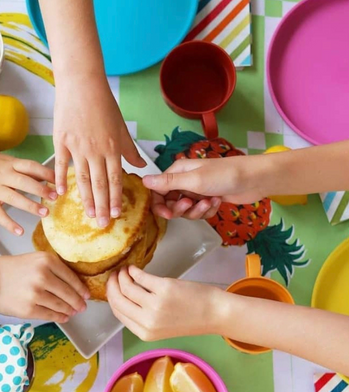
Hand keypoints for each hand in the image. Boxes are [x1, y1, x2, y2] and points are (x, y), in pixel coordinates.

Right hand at [0, 143, 56, 234]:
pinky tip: (19, 231)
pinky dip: (9, 223)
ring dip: (31, 206)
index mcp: (9, 163)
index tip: (59, 181)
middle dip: (42, 190)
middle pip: (26, 182)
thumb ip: (18, 168)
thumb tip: (38, 176)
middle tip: (55, 198)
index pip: (32, 166)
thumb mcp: (1, 159)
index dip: (47, 173)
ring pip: (15, 198)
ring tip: (44, 213)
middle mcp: (3, 175)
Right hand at [0, 253, 89, 322]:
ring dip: (70, 311)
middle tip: (82, 306)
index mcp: (46, 260)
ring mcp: (36, 294)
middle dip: (78, 302)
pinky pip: (50, 315)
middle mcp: (43, 276)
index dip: (81, 288)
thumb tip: (73, 284)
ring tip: (73, 312)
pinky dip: (59, 317)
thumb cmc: (9, 269)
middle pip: (68, 293)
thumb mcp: (32, 259)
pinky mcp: (29, 309)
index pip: (71, 277)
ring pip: (61, 306)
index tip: (86, 294)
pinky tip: (63, 317)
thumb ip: (51, 268)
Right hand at [53, 77, 145, 226]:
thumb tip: (141, 167)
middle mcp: (95, 150)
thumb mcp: (121, 127)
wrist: (81, 83)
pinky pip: (60, 165)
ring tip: (88, 214)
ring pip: (81, 178)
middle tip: (103, 223)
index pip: (115, 179)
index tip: (117, 214)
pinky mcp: (61, 141)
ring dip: (85, 199)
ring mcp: (76, 147)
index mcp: (111, 147)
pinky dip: (59, 179)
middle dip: (102, 205)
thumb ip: (129, 150)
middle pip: (99, 184)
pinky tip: (60, 194)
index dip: (116, 198)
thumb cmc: (103, 104)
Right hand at [106, 265, 222, 340]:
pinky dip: (134, 271)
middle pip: (117, 300)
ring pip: (127, 287)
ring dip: (122, 276)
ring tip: (125, 270)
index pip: (118, 313)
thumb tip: (123, 298)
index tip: (111, 288)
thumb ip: (142, 318)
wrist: (214, 313)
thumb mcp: (160, 327)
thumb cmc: (190, 319)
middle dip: (112, 285)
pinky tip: (134, 269)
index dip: (111, 298)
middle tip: (113, 276)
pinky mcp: (164, 289)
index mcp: (145, 333)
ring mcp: (155, 305)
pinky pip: (141, 277)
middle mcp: (148, 321)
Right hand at [143, 156, 267, 219]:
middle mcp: (184, 181)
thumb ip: (168, 182)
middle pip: (170, 202)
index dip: (159, 204)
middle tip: (191, 206)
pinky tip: (217, 202)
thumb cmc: (225, 175)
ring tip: (209, 202)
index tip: (167, 214)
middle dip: (180, 209)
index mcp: (178, 171)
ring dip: (196, 211)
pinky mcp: (207, 200)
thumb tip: (143, 180)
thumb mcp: (194, 180)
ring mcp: (196, 191)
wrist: (255, 180)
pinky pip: (199, 212)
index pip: (157, 191)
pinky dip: (207, 211)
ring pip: (185, 210)